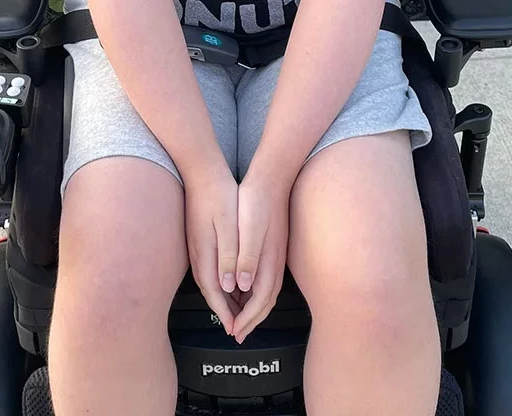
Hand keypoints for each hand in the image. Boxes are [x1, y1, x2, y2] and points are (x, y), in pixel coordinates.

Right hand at [184, 163, 246, 336]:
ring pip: (210, 282)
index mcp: (205, 254)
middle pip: (211, 292)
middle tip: (237, 328)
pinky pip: (209, 269)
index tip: (235, 330)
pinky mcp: (199, 239)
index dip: (226, 314)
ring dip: (222, 299)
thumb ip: (229, 256)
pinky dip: (220, 282)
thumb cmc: (219, 195)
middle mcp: (198, 255)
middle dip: (224, 312)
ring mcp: (197, 247)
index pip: (215, 294)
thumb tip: (230, 287)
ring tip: (236, 310)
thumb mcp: (227, 226)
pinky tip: (229, 281)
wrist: (203, 172)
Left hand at [229, 171, 291, 343]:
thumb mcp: (248, 229)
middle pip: (266, 301)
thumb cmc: (257, 201)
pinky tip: (247, 288)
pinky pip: (267, 279)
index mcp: (269, 260)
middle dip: (251, 320)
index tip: (234, 331)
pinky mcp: (275, 247)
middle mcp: (276, 262)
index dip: (247, 319)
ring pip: (268, 291)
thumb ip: (246, 258)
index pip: (259, 301)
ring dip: (255, 308)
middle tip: (237, 333)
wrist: (272, 178)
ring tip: (241, 317)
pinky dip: (257, 292)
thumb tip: (244, 286)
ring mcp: (277, 255)